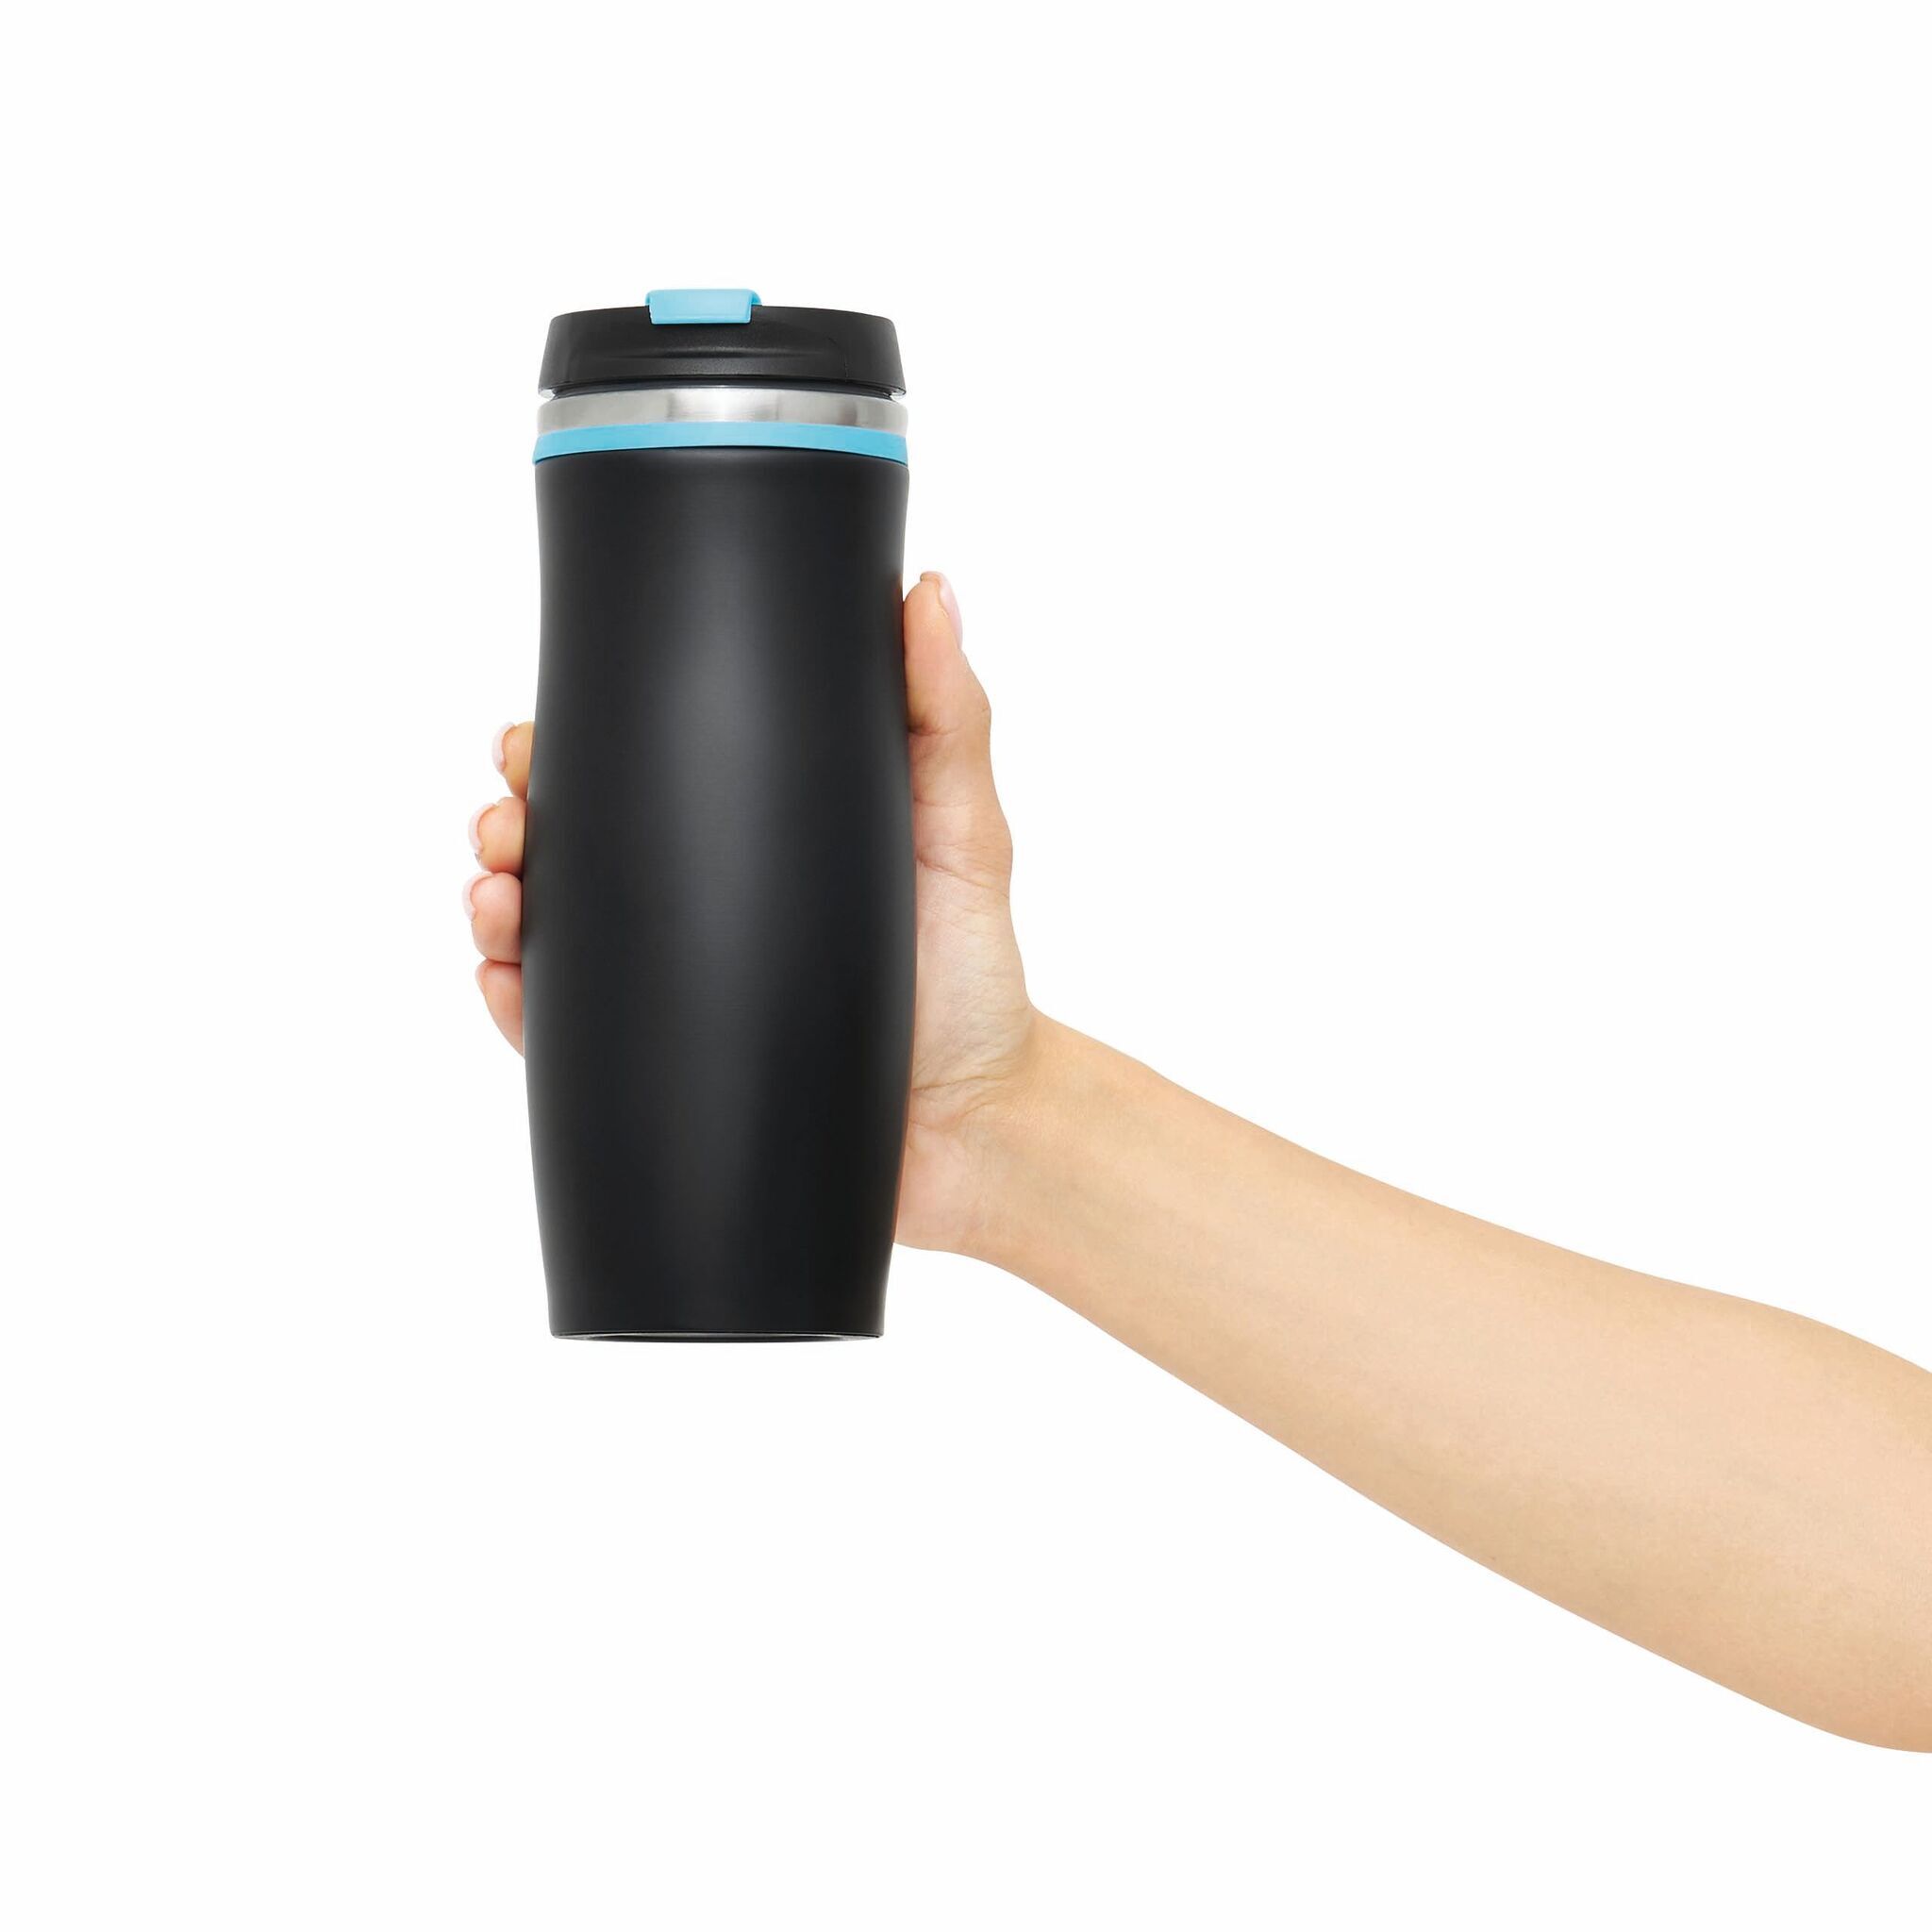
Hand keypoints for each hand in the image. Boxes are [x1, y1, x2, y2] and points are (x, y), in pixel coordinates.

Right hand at [465, 572, 1036, 1253]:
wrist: (974, 1126)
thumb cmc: (975, 976)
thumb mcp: (964, 830)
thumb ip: (948, 714)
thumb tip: (928, 588)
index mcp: (747, 831)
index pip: (634, 768)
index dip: (567, 742)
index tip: (531, 733)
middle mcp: (696, 903)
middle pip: (570, 843)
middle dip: (511, 818)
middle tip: (508, 820)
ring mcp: (673, 985)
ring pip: (548, 932)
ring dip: (496, 902)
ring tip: (498, 899)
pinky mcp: (663, 1065)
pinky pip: (561, 1034)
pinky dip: (514, 1004)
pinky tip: (502, 981)